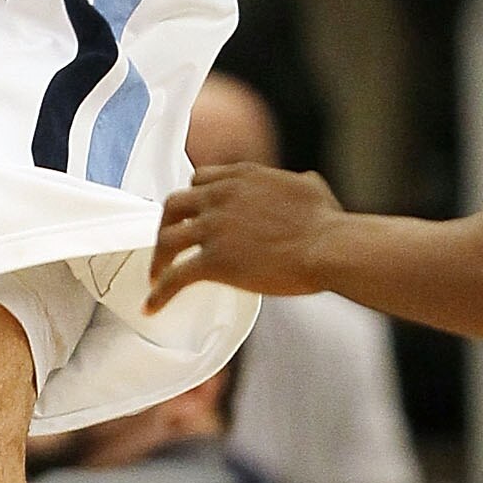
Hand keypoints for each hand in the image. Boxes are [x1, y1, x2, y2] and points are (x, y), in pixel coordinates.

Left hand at [148, 162, 342, 310]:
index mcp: (241, 177)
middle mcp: (221, 197)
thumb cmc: (326, 223)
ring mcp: (214, 228)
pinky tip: (153, 305)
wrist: (328, 247)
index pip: (200, 180)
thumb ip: (295, 182)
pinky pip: (175, 277)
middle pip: (174, 204)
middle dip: (166, 224)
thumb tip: (304, 182)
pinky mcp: (214, 261)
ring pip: (167, 239)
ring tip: (156, 276)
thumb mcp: (309, 187)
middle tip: (166, 244)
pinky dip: (160, 293)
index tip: (192, 215)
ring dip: (158, 258)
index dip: (193, 199)